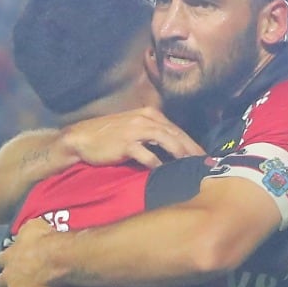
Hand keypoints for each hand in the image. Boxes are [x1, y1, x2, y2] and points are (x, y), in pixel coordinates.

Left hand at [0, 220, 68, 286]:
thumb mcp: (33, 226)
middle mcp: (8, 275)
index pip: (2, 260)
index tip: (7, 266)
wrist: (54, 257)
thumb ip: (26, 230)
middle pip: (1, 283)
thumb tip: (27, 229)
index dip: (5, 264)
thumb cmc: (46, 239)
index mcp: (9, 256)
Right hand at [61, 107, 202, 169]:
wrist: (82, 137)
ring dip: (180, 154)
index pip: (176, 128)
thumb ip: (152, 135)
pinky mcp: (126, 143)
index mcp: (150, 114)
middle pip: (175, 134)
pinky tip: (165, 172)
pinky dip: (158, 164)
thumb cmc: (108, 136)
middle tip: (205, 163)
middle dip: (192, 149)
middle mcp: (146, 118)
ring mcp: (136, 130)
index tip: (203, 156)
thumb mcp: (134, 129)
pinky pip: (147, 155)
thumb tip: (173, 150)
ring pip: (166, 140)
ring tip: (191, 166)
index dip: (191, 142)